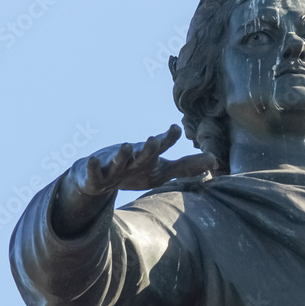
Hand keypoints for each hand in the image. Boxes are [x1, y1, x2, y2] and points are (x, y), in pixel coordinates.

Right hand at [74, 125, 216, 194]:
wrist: (97, 177)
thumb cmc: (135, 170)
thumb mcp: (161, 170)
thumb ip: (186, 166)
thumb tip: (214, 160)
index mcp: (148, 157)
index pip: (161, 146)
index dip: (168, 138)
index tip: (175, 128)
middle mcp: (132, 158)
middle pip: (144, 153)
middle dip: (150, 147)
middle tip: (155, 139)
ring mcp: (113, 166)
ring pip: (119, 160)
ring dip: (123, 153)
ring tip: (127, 145)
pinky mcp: (95, 176)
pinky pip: (94, 173)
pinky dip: (92, 167)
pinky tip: (90, 161)